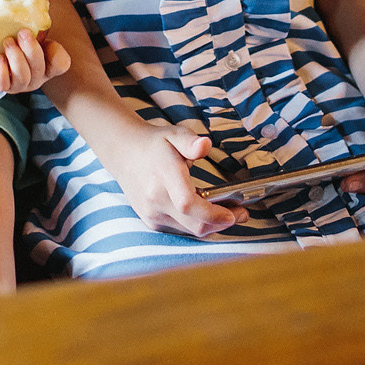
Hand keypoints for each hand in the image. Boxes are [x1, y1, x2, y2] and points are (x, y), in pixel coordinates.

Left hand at [0, 33, 71, 95]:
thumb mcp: (22, 29)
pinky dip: (1, 70)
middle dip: (32, 49)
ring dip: (16, 57)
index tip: (48, 40)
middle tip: (23, 32)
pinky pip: (3, 82)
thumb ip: (31, 16)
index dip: (58, 55)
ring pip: (22, 76)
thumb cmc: (9, 39)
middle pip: (39, 67)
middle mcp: (35, 76)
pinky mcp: (1, 86)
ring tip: (6, 41)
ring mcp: (18, 84)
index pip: (61, 64)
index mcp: (45, 62)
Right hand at [95, 122, 240, 238]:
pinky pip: (181, 230)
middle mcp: (155, 199)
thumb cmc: (154, 144)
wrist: (124, 154)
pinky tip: (207, 214)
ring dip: (211, 225)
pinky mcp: (151, 221)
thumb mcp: (174, 134)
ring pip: (189, 231)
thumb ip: (191, 141)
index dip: (213, 214)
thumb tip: (205, 145)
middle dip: (221, 223)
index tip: (234, 213)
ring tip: (228, 213)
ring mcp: (152, 214)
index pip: (188, 204)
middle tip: (240, 214)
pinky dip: (197, 225)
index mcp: (163, 176)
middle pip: (194, 224)